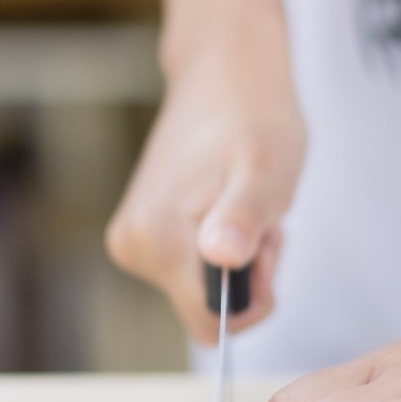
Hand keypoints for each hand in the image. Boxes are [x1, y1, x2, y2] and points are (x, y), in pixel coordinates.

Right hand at [106, 30, 304, 343]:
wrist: (224, 77)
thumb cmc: (252, 120)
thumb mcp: (264, 171)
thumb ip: (244, 218)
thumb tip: (222, 258)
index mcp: (159, 240)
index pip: (211, 324)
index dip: (252, 295)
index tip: (266, 244)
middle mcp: (134, 247)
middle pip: (206, 307)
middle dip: (246, 273)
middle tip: (260, 214)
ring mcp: (134, 241)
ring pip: (202, 289)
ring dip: (238, 257)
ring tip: (246, 201)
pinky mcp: (142, 234)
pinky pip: (194, 269)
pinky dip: (223, 245)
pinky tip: (228, 202)